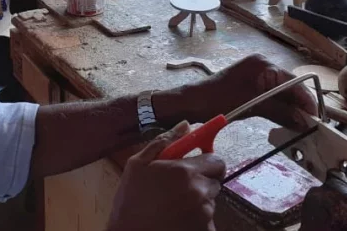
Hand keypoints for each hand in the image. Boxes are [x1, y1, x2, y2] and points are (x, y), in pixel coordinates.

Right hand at [107, 123, 225, 230]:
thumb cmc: (130, 199)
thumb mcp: (138, 164)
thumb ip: (164, 142)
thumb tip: (186, 125)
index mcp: (185, 170)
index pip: (217, 160)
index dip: (208, 162)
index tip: (198, 166)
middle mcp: (199, 190)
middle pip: (215, 180)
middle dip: (201, 181)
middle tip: (180, 188)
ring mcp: (204, 213)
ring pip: (210, 200)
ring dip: (198, 200)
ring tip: (174, 205)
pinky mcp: (205, 229)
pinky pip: (208, 219)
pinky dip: (197, 219)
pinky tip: (178, 218)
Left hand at [159, 55, 316, 131]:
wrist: (192, 102)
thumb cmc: (217, 100)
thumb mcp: (251, 106)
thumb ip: (280, 112)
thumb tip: (304, 122)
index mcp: (263, 65)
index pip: (293, 82)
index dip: (307, 100)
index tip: (317, 118)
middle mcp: (263, 65)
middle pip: (290, 86)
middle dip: (300, 104)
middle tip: (311, 124)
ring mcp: (257, 74)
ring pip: (282, 92)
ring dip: (291, 107)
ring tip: (302, 124)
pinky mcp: (252, 85)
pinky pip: (272, 95)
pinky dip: (279, 107)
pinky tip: (286, 119)